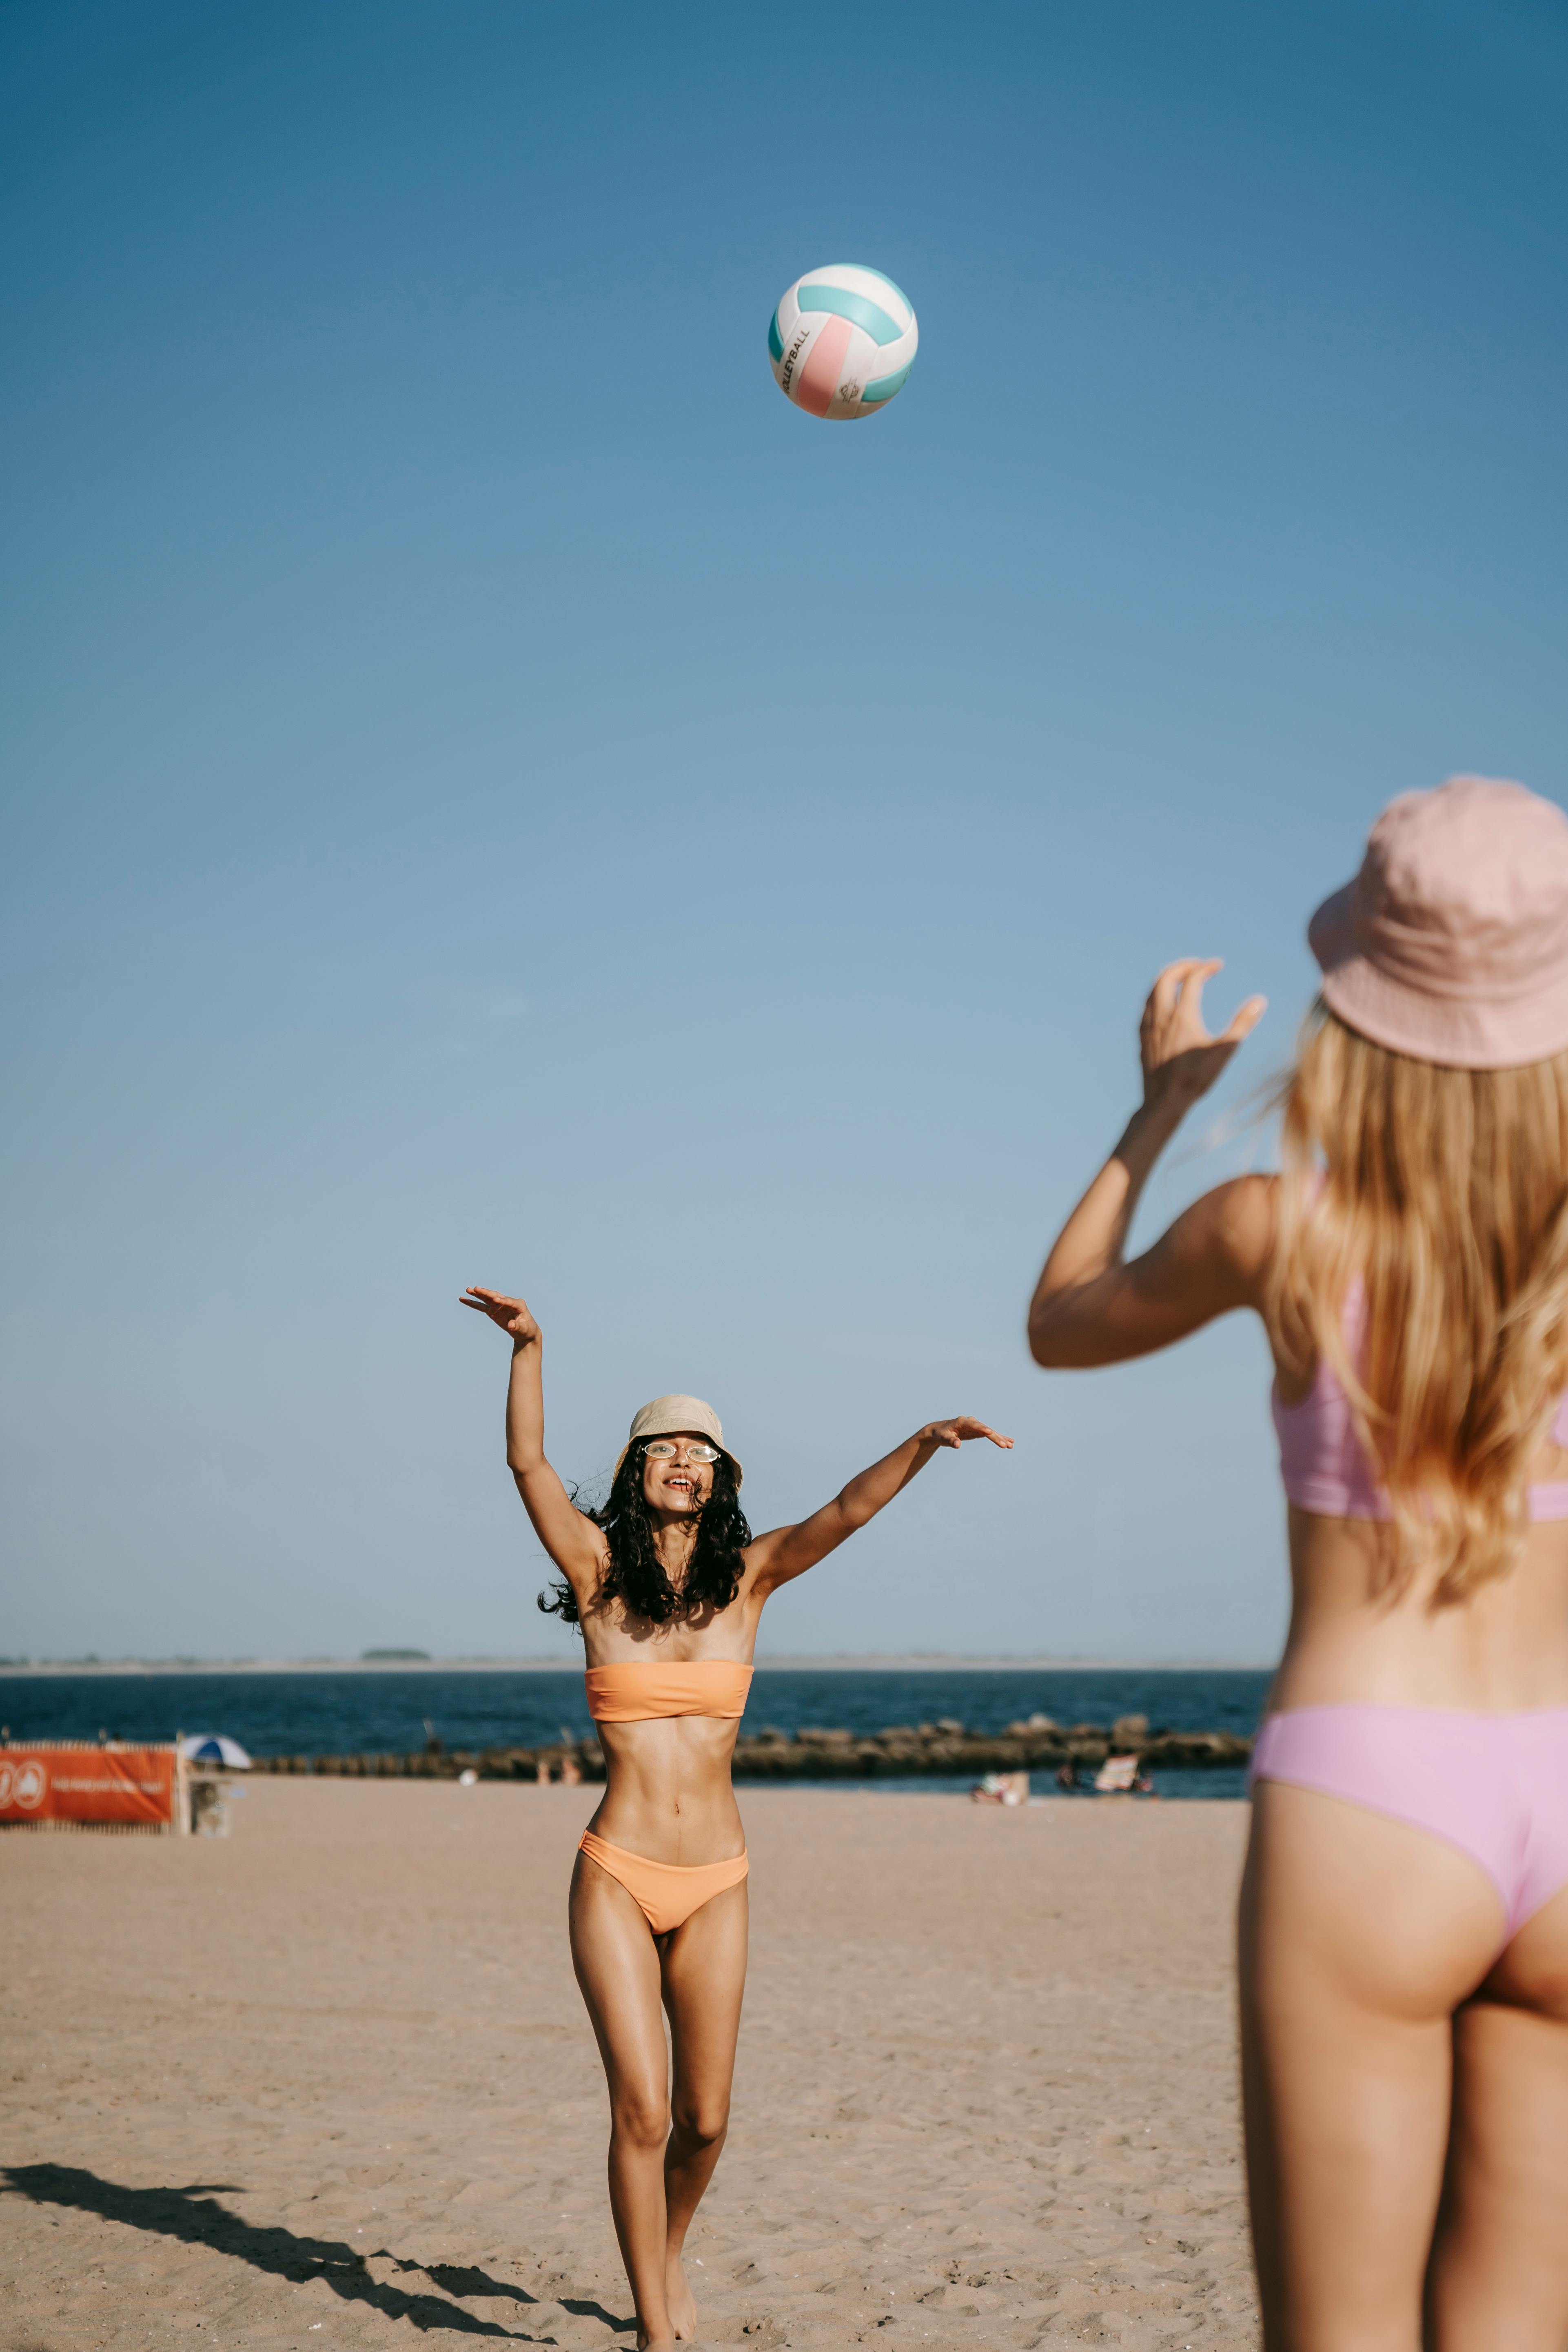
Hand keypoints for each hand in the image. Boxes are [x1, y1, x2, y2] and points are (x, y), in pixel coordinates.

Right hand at [460, 1285, 540, 1343]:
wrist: (524, 1332)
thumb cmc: (526, 1329)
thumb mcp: (524, 1329)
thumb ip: (517, 1326)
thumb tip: (511, 1325)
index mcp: (518, 1304)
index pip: (509, 1301)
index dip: (503, 1301)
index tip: (496, 1300)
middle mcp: (508, 1302)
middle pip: (496, 1296)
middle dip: (486, 1293)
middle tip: (476, 1288)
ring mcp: (499, 1306)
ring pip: (487, 1299)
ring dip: (478, 1294)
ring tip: (468, 1289)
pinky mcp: (493, 1311)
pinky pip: (481, 1306)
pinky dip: (473, 1303)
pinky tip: (463, 1299)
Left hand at [919, 1417, 1013, 1450]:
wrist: (940, 1431)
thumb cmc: (941, 1434)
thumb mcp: (943, 1439)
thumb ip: (950, 1441)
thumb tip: (957, 1444)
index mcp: (962, 1421)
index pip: (974, 1425)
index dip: (982, 1429)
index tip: (990, 1433)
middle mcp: (971, 1422)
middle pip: (985, 1429)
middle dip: (995, 1437)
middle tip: (1005, 1445)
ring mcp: (976, 1426)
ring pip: (990, 1432)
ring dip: (1000, 1438)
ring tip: (1011, 1445)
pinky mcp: (978, 1430)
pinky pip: (990, 1434)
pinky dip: (998, 1438)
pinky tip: (1008, 1441)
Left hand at [1139, 959, 1264, 1119]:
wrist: (1164, 1102)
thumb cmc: (1196, 1078)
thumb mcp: (1225, 1050)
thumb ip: (1242, 1024)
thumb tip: (1260, 1000)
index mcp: (1183, 1015)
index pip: (1193, 979)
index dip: (1206, 968)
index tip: (1217, 965)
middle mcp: (1162, 1016)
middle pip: (1166, 977)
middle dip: (1182, 966)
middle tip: (1197, 965)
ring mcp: (1149, 1027)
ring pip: (1152, 991)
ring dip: (1167, 978)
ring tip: (1181, 978)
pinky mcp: (1142, 1038)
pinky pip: (1146, 1007)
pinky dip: (1156, 996)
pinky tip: (1164, 1004)